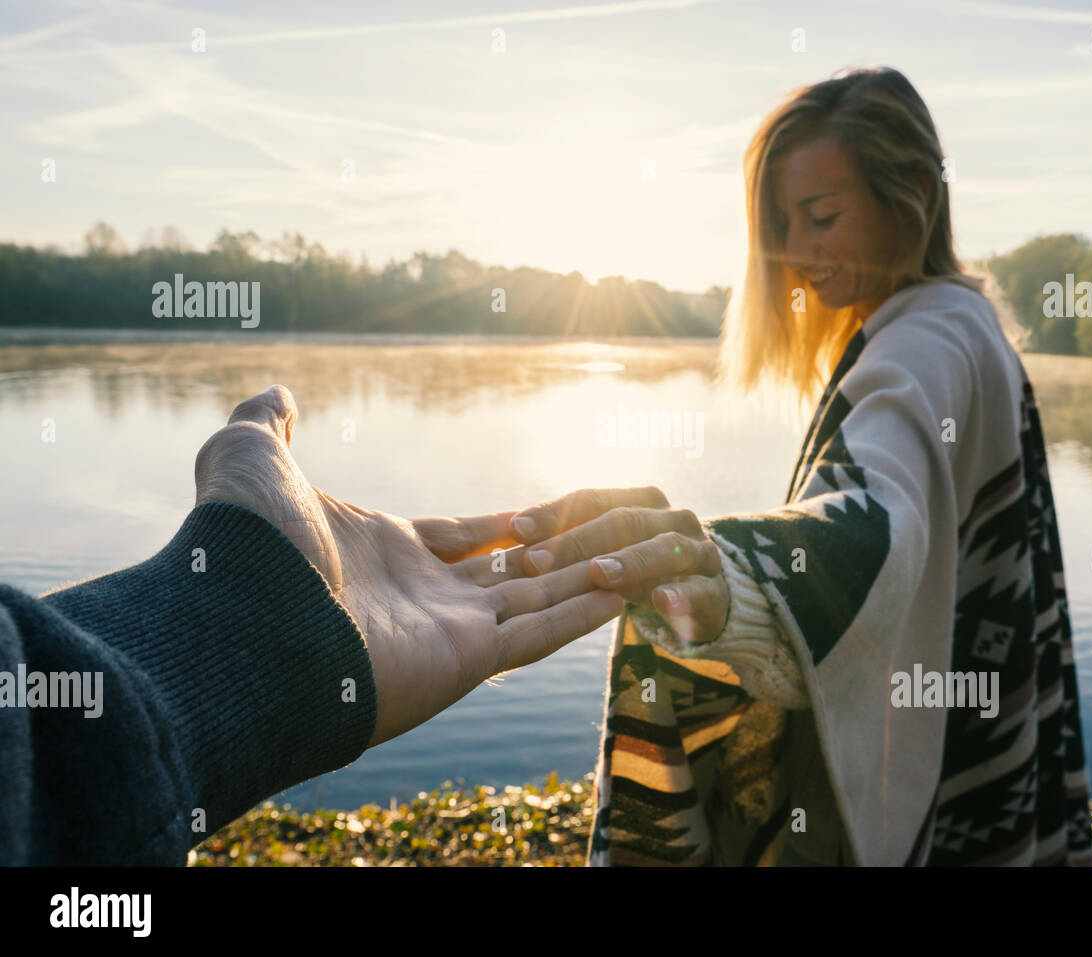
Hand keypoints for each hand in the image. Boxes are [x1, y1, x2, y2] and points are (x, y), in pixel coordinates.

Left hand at [194, 386, 624, 747]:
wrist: (242, 617)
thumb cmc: (245, 542)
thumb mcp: (250, 458)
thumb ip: (269, 426)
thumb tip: (277, 394)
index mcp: (384, 551)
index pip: (462, 536)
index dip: (502, 524)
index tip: (541, 511)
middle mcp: (422, 595)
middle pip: (509, 571)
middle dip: (558, 552)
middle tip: (612, 531)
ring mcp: (447, 630)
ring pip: (537, 600)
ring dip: (585, 580)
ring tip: (642, 557)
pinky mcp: (467, 661)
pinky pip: (540, 633)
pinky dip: (583, 614)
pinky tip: (625, 590)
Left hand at [509, 488, 729, 645]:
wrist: (702, 598)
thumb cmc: (637, 569)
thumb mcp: (606, 551)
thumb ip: (568, 537)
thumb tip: (506, 530)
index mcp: (642, 501)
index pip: (594, 499)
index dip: (555, 511)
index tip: (517, 528)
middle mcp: (673, 519)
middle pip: (624, 521)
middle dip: (579, 541)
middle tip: (537, 561)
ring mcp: (698, 553)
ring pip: (664, 550)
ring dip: (630, 561)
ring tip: (599, 573)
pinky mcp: (715, 592)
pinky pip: (700, 592)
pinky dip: (682, 596)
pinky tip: (661, 602)